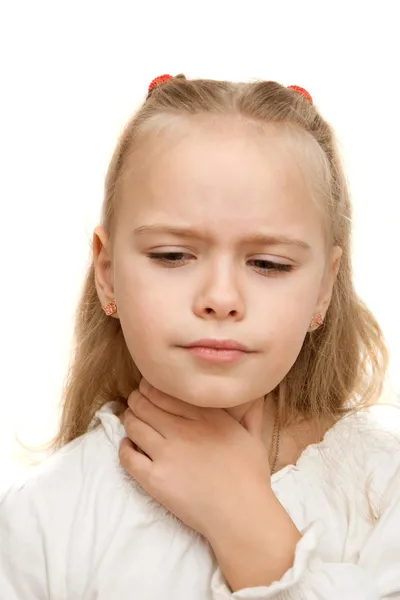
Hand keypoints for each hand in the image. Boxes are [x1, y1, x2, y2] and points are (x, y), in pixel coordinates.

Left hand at [119, 378, 272, 539]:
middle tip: (135, 403)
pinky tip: (127, 446)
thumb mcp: (254, 438)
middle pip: (145, 405)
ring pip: (134, 426)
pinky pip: (128, 457)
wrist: (242, 514)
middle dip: (136, 401)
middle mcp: (183, 429)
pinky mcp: (154, 478)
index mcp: (206, 416)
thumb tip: (254, 395)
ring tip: (130, 421)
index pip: (165, 392)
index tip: (148, 389)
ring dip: (128, 420)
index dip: (150, 387)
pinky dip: (123, 448)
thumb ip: (250, 413)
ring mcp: (167, 453)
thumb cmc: (251, 477)